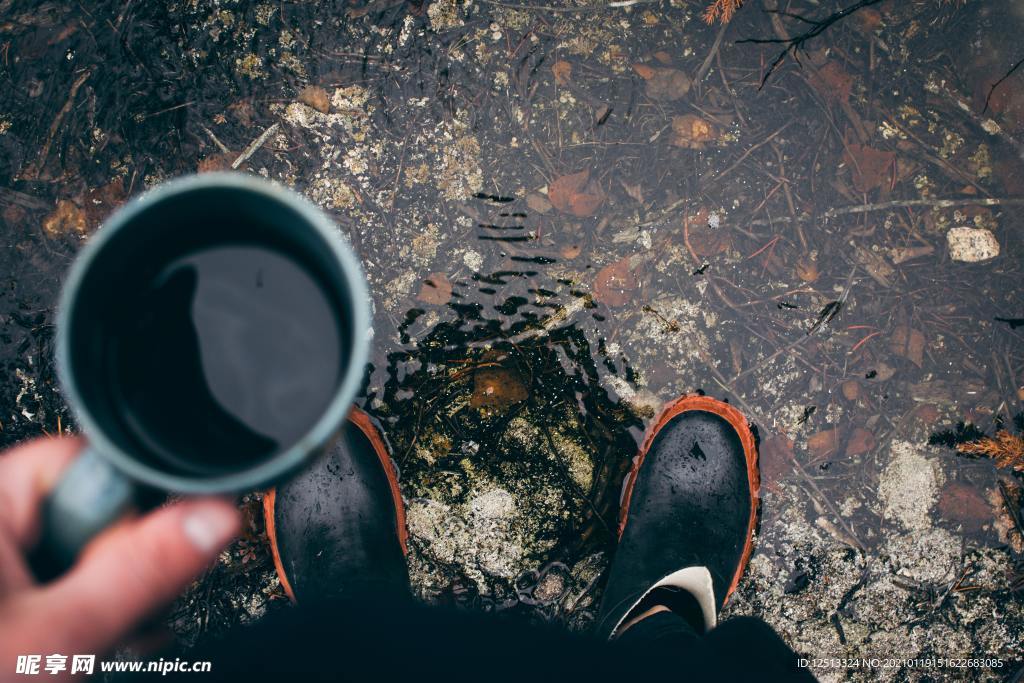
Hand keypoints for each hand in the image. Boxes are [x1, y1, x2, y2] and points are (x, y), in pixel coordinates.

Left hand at [0, 437, 239, 671]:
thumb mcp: (58, 636)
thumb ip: (142, 571)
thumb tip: (214, 516)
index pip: (87, 463)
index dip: (125, 513)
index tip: (127, 567)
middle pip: (90, 513)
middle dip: (115, 571)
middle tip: (103, 625)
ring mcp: (3, 564)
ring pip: (79, 556)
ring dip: (101, 604)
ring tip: (83, 650)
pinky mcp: (10, 596)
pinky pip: (57, 585)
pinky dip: (75, 619)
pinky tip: (73, 653)